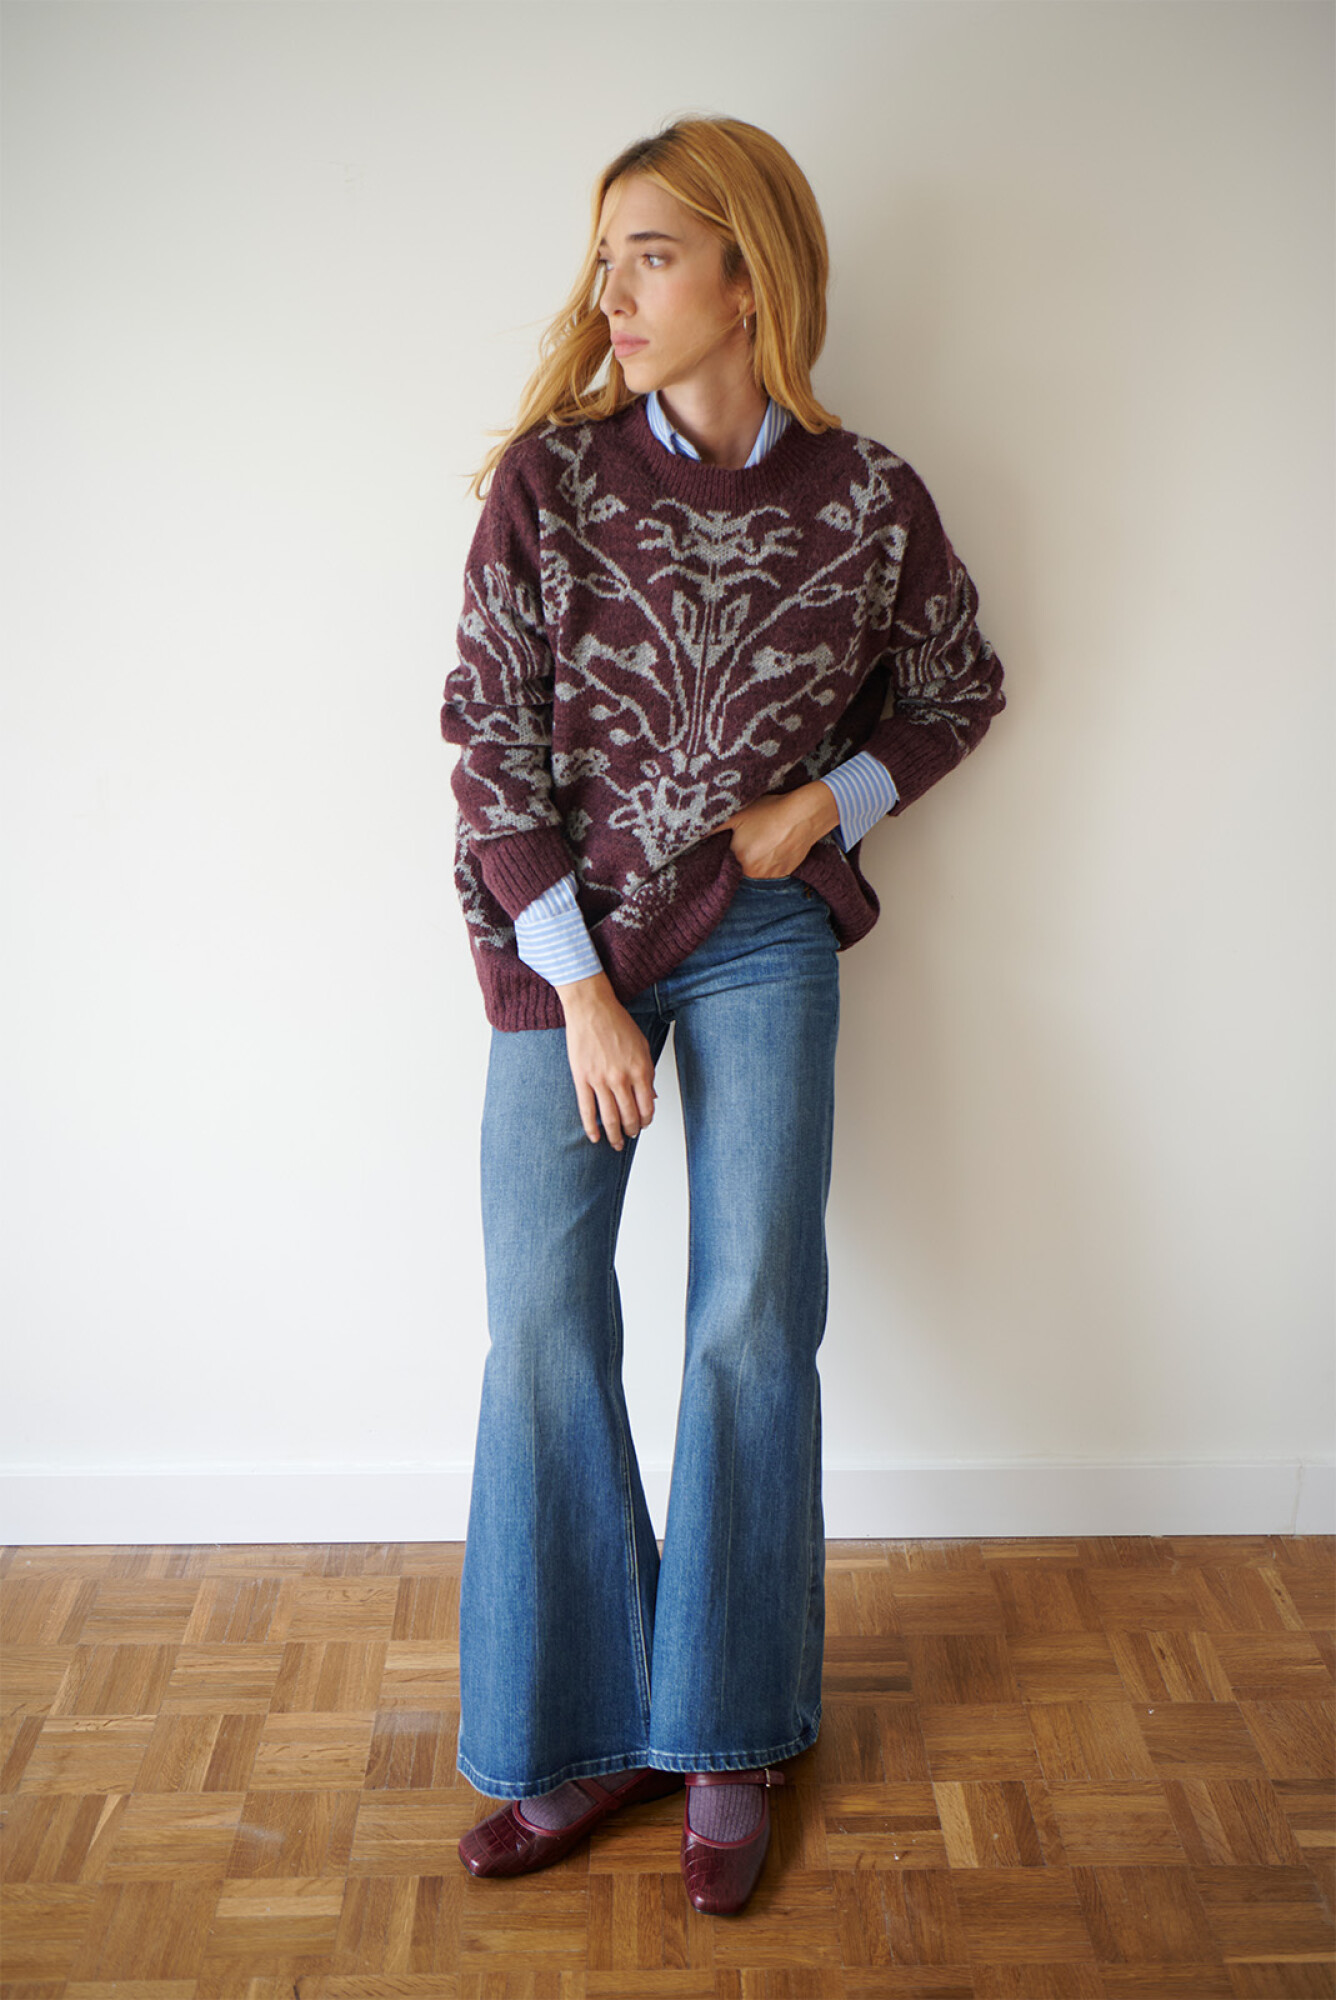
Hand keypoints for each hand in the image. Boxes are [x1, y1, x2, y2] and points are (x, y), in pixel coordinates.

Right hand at [556, 971, 656, 1149]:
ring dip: (614, 1135)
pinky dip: (591, 1127)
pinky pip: (586, 1109)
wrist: (591, 1008)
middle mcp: (622, 1078)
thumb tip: (651, 1096)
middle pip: (629, 1116)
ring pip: (609, 1117)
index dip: (646, 1120)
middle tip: (631, 1136)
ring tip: (616, 1143)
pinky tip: (594, 1137)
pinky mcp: (582, 1078)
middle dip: (631, 1131)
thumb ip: (647, 1073)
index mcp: (640, 1069)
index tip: (644, 1124)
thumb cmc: (617, 1023)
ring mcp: (600, 1080)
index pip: (647, 1106)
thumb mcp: (642, 1045)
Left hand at [721, 781, 839, 877]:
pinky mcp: (786, 873)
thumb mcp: (737, 815)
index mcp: (739, 860)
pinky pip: (773, 870)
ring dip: (759, 859)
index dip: (731, 848)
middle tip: (754, 836)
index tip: (737, 838)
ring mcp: (771, 875)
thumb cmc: (769, 812)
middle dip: (744, 853)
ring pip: (758, 869)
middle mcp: (754, 872)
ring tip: (766, 840)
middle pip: (742, 865)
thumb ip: (714, 826)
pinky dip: (772, 860)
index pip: (727, 859)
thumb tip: (694, 832)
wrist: (803, 815)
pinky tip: (776, 845)